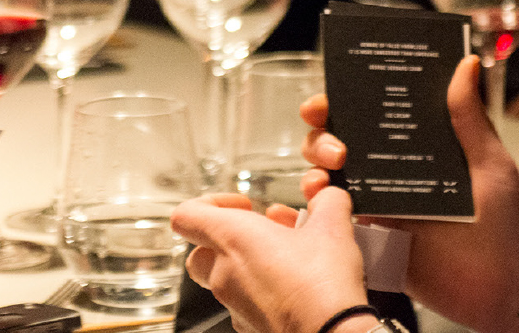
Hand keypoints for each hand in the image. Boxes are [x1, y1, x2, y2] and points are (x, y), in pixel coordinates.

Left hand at [170, 189, 369, 332]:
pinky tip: (293, 286)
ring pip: (224, 278)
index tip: (243, 204)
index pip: (186, 215)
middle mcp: (224, 273)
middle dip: (229, 239)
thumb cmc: (321, 285)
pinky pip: (244, 303)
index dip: (210, 202)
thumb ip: (327, 202)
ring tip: (287, 257)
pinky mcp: (250, 326)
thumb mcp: (332, 226)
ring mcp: (234, 304)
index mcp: (232, 239)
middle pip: (201, 250)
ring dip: (249, 264)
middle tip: (262, 232)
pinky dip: (262, 291)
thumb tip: (329, 198)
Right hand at [298, 58, 518, 330]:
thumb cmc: (508, 226)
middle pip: (340, 141)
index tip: (325, 99)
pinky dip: (314, 210)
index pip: (373, 113)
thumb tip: (465, 64)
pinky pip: (333, 221)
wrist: (504, 291)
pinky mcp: (374, 240)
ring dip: (315, 170)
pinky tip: (312, 206)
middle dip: (322, 137)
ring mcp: (382, 205)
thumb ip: (470, 119)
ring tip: (324, 178)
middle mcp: (394, 171)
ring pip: (330, 178)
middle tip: (336, 148)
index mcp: (420, 146)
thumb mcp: (491, 166)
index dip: (342, 101)